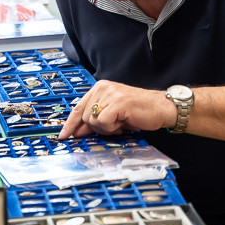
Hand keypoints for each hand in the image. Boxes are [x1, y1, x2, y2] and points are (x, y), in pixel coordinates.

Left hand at [58, 79, 175, 139]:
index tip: (63, 136)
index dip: (70, 124)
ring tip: (120, 123)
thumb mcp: (112, 115)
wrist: (161, 108)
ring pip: (92, 121)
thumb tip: (77, 131)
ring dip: (106, 128)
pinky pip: (103, 122)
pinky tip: (123, 123)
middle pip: (84, 117)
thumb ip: (95, 120)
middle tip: (114, 127)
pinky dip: (112, 128)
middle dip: (96, 128)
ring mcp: (109, 94)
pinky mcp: (117, 103)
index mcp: (99, 88)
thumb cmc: (138, 112)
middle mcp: (102, 88)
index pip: (78, 107)